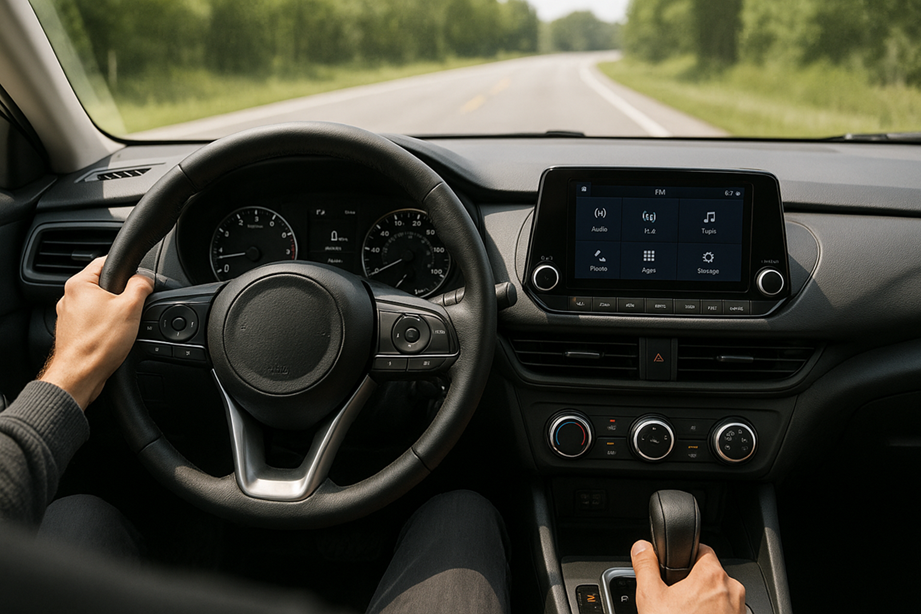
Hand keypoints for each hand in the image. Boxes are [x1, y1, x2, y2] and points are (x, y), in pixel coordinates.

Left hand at [39, 257, 153, 409]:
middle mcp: (69, 297)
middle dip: (121, 295)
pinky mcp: (73, 332)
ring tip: (121, 327)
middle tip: (132, 309)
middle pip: (104, 285)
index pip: (105, 261)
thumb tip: (145, 280)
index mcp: (79, 284)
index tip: (138, 278)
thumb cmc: (98, 344)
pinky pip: (94, 322)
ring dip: (113, 313)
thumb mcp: (131, 308)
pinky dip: (105, 327)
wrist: (80, 375)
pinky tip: (112, 338)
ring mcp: (69, 316)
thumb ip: (140, 286)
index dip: (126, 267)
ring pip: (99, 305)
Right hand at [632, 539, 745, 613]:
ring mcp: (739, 611)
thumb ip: (645, 566)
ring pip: (719, 598)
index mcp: (712, 575)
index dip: (686, 557)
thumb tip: (641, 547)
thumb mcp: (650, 597)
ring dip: (705, 603)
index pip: (703, 550)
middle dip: (693, 584)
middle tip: (675, 600)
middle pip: (710, 575)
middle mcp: (732, 591)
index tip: (676, 569)